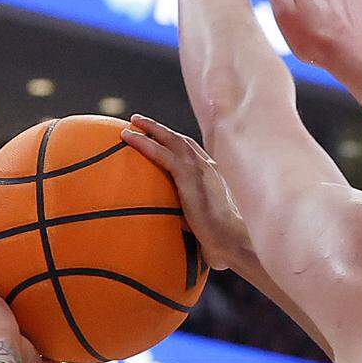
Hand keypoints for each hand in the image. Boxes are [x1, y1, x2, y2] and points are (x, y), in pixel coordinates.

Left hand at [123, 116, 250, 271]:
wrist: (231, 240)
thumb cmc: (220, 240)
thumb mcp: (202, 223)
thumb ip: (188, 217)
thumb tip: (173, 225)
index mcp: (212, 175)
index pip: (191, 151)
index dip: (174, 141)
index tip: (160, 136)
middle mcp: (207, 167)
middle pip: (180, 140)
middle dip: (159, 129)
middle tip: (139, 122)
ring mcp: (200, 169)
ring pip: (171, 140)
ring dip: (150, 129)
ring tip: (131, 123)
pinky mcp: (190, 176)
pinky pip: (162, 154)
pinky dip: (145, 144)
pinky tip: (129, 138)